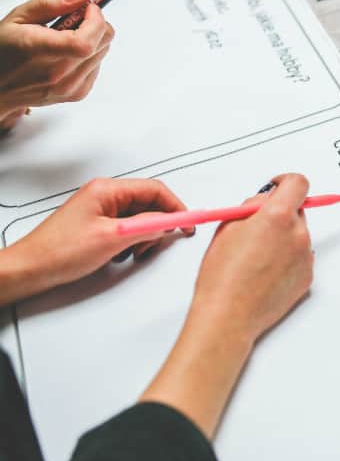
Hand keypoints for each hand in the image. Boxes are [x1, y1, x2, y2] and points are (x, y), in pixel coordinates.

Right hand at [0, 0, 114, 127]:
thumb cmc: (3, 51)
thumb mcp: (17, 17)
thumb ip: (49, 3)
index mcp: (38, 51)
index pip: (84, 42)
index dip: (95, 21)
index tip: (89, 8)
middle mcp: (56, 73)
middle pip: (102, 42)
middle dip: (96, 23)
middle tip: (76, 18)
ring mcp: (69, 87)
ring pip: (104, 51)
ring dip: (93, 38)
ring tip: (66, 37)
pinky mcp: (78, 93)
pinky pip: (98, 65)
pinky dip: (90, 54)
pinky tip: (67, 53)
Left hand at [1, 178, 191, 301]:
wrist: (29, 270)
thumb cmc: (57, 252)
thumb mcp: (111, 239)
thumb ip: (146, 226)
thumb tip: (170, 221)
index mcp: (107, 190)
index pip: (154, 189)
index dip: (175, 207)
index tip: (189, 222)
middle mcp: (104, 196)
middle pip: (148, 203)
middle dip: (158, 224)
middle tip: (159, 242)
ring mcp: (100, 211)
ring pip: (139, 218)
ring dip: (144, 236)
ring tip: (135, 252)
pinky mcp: (97, 225)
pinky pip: (126, 228)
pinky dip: (132, 242)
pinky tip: (123, 255)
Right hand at [188, 173, 313, 345]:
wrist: (229, 315)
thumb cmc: (222, 276)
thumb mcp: (228, 227)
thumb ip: (251, 207)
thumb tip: (264, 200)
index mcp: (277, 216)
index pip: (298, 184)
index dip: (286, 182)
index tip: (277, 187)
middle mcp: (298, 234)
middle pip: (297, 210)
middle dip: (280, 213)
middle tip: (256, 229)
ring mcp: (305, 256)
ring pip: (298, 235)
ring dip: (283, 237)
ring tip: (256, 257)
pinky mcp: (308, 276)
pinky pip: (300, 257)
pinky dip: (287, 259)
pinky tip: (265, 272)